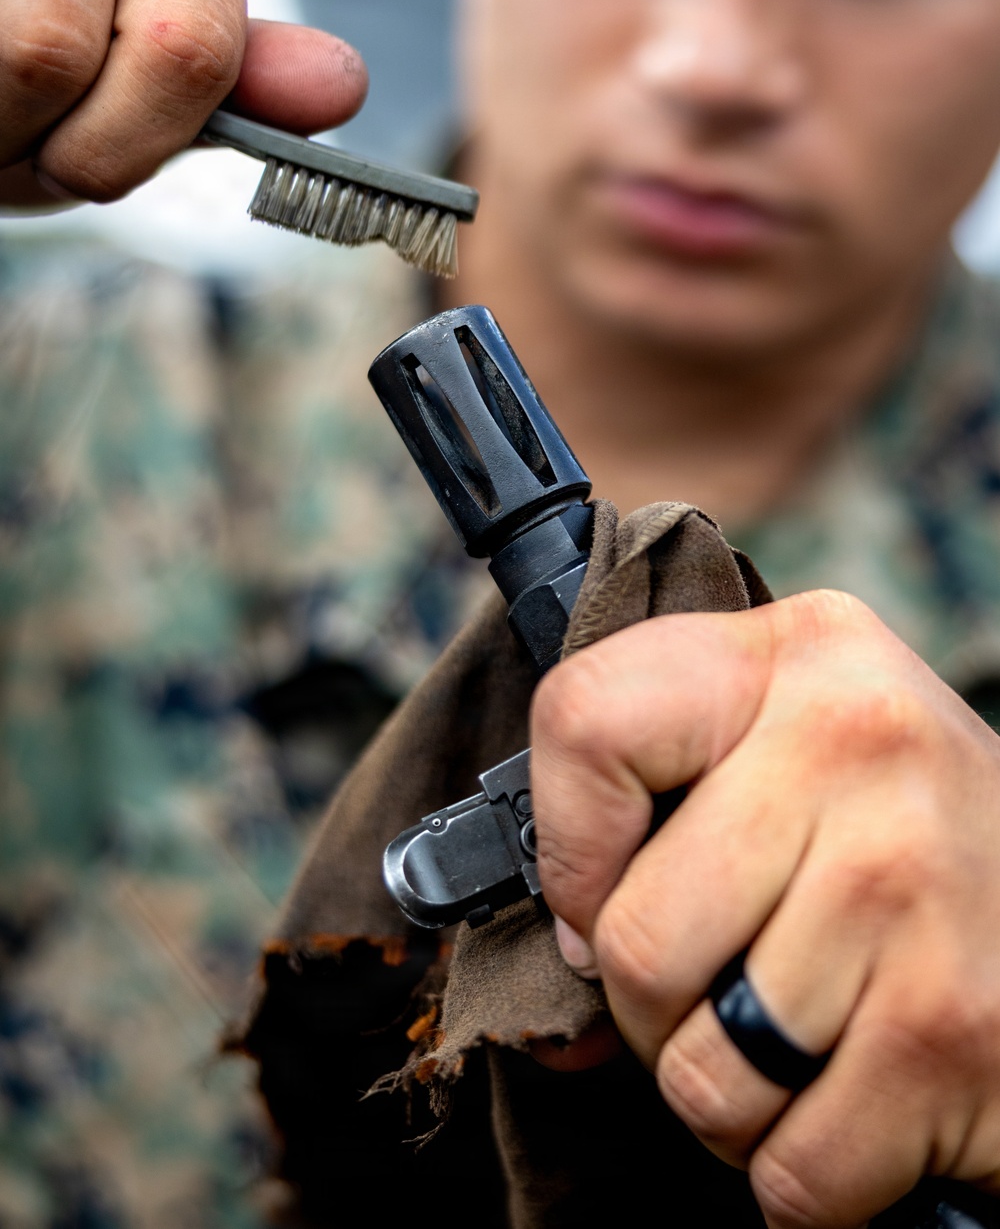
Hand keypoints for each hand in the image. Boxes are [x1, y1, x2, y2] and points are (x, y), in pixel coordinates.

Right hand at [0, 0, 367, 210]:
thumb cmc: (37, 77)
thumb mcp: (143, 92)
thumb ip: (231, 86)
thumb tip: (339, 84)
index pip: (187, 49)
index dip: (118, 147)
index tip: (79, 160)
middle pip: (56, 46)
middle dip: (32, 131)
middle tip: (12, 127)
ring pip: (8, 41)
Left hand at [530, 589, 999, 1227]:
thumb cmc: (900, 844)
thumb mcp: (790, 765)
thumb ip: (660, 833)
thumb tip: (557, 1009)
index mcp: (797, 653)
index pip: (584, 720)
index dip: (568, 848)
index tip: (604, 896)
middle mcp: (858, 740)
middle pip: (632, 938)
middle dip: (654, 1011)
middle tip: (724, 993)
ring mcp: (913, 880)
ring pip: (700, 1074)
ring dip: (732, 1099)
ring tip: (799, 1042)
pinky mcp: (957, 1027)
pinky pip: (789, 1169)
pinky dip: (807, 1171)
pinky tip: (859, 1101)